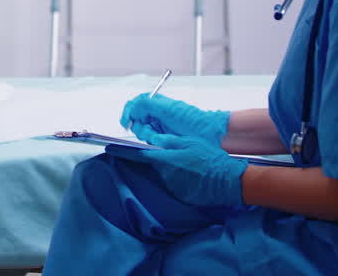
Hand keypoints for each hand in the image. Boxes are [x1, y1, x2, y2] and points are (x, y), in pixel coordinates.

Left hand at [107, 133, 247, 206]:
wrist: (228, 181)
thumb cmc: (209, 159)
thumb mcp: (188, 142)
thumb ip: (168, 142)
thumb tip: (153, 141)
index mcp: (165, 159)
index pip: (137, 155)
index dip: (122, 151)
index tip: (109, 148)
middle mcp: (165, 175)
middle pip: (151, 166)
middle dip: (154, 160)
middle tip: (169, 154)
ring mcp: (172, 187)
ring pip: (163, 175)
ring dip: (168, 169)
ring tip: (186, 165)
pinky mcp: (179, 195)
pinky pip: (173, 185)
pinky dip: (177, 179)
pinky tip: (190, 176)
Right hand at [121, 93, 229, 143]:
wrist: (207, 135)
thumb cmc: (191, 119)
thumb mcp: (167, 108)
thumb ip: (146, 104)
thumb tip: (132, 107)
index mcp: (155, 103)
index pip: (134, 105)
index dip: (128, 113)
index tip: (127, 121)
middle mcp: (155, 115)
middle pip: (135, 121)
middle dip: (141, 127)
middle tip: (150, 131)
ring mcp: (158, 128)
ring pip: (142, 133)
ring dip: (149, 135)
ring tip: (161, 137)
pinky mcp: (161, 140)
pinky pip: (150, 142)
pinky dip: (154, 142)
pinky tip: (163, 142)